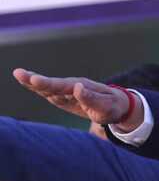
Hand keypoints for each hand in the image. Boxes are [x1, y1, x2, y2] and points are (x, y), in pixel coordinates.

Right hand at [12, 68, 141, 128]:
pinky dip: (38, 88)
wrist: (117, 106)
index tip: (35, 80)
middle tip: (19, 73)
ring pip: (48, 88)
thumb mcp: (105, 106)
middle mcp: (73, 86)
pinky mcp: (65, 98)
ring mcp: (68, 92)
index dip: (48, 84)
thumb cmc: (112, 106)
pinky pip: (50, 93)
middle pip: (52, 85)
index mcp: (82, 87)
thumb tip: (78, 87)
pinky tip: (26, 82)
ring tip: (18, 75)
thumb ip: (91, 98)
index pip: (62, 86)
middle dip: (35, 81)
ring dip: (32, 82)